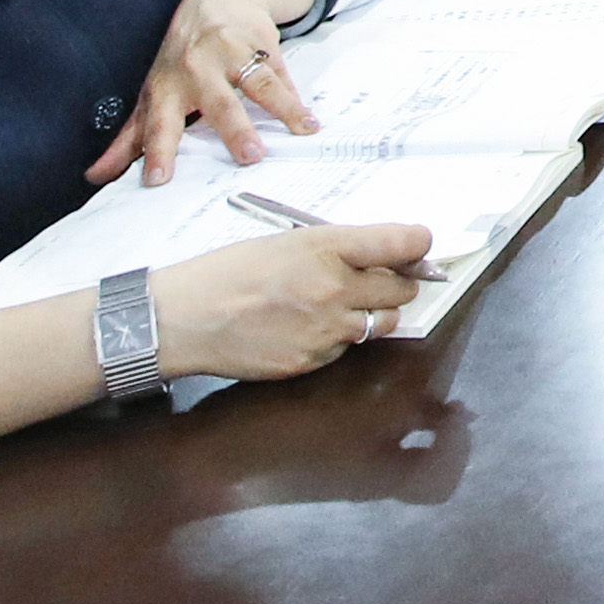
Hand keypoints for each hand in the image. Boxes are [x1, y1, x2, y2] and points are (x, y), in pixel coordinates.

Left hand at [94, 0, 325, 183]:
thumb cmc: (181, 58)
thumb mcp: (153, 94)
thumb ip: (129, 139)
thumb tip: (95, 176)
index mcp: (166, 88)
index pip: (159, 125)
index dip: (158, 152)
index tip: (158, 180)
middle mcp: (197, 69)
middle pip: (217, 103)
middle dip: (233, 129)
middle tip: (249, 157)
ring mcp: (232, 54)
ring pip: (257, 84)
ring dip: (280, 108)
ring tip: (297, 131)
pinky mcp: (261, 44)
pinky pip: (281, 75)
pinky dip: (296, 100)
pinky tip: (309, 121)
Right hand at [144, 222, 437, 379]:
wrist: (183, 318)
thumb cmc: (227, 273)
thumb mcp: (284, 241)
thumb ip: (336, 247)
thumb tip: (381, 253)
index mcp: (326, 248)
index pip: (404, 242)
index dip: (418, 244)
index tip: (419, 247)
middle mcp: (334, 289)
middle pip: (402, 289)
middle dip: (397, 283)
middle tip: (380, 278)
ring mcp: (325, 330)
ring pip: (380, 324)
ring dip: (372, 314)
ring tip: (340, 306)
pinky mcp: (312, 362)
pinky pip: (345, 350)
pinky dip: (336, 340)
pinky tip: (306, 329)